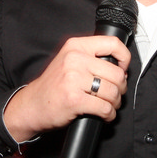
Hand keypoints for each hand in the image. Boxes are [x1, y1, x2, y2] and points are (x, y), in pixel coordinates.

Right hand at [3, 35, 129, 143]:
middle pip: (116, 73)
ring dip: (115, 102)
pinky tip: (105, 114)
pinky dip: (109, 114)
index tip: (123, 69)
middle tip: (115, 93)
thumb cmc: (52, 86)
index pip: (112, 43)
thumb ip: (90, 58)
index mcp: (75, 46)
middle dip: (121, 88)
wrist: (31, 105)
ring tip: (109, 105)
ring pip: (113, 91)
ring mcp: (73, 79)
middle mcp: (74, 59)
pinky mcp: (74, 99)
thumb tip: (120, 67)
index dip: (124, 58)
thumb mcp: (68, 61)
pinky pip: (105, 107)